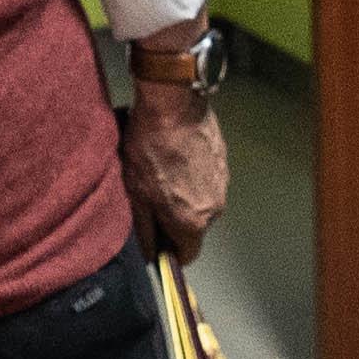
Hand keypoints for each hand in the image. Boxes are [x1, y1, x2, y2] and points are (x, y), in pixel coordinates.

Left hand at [122, 84, 228, 265]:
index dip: (170, 251)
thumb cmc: (150, 148)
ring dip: (184, 194)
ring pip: (201, 201)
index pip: (188, 254)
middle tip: (151, 197)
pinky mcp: (223, 160)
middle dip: (174, 218)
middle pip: (194, 226)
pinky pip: (207, 178)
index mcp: (192, 222)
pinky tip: (174, 156)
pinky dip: (193, 175)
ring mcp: (222, 182)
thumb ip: (145, 230)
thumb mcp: (135, 194)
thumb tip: (150, 252)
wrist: (172, 104)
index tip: (158, 241)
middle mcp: (214, 207)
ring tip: (162, 171)